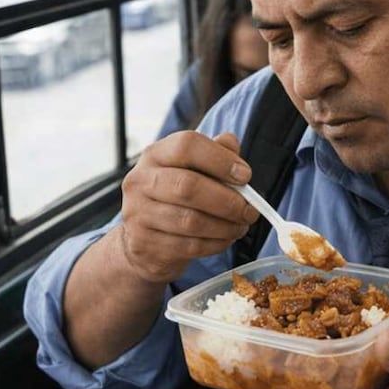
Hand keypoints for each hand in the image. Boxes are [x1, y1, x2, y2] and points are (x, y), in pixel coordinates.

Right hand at [118, 131, 259, 283]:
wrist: (143, 237)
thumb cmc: (175, 196)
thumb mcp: (192, 168)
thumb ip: (214, 152)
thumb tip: (231, 143)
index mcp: (156, 155)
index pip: (187, 145)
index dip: (220, 159)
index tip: (245, 176)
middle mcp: (140, 180)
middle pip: (188, 186)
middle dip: (228, 201)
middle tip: (250, 210)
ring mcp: (138, 213)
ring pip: (190, 221)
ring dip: (225, 226)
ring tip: (241, 226)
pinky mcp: (144, 243)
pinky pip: (188, 245)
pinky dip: (215, 244)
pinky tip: (226, 239)